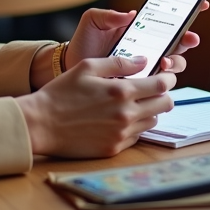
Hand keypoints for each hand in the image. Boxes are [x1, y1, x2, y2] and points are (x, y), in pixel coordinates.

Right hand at [15, 55, 176, 157]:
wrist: (41, 124)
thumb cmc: (61, 92)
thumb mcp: (87, 67)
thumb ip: (118, 62)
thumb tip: (143, 61)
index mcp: (121, 91)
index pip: (162, 85)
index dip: (168, 78)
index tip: (166, 75)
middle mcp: (126, 114)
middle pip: (165, 105)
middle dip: (164, 94)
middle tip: (153, 89)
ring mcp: (121, 134)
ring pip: (153, 121)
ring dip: (149, 110)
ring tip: (132, 103)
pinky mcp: (113, 149)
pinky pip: (136, 137)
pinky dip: (134, 126)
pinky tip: (119, 119)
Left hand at [63, 3, 209, 75]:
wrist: (70, 69)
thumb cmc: (83, 43)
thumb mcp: (92, 22)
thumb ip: (108, 14)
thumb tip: (130, 13)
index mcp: (141, 30)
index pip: (169, 20)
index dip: (188, 11)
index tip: (202, 2)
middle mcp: (149, 49)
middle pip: (179, 45)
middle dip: (187, 40)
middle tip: (185, 39)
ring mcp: (146, 68)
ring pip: (174, 66)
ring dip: (175, 62)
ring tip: (163, 61)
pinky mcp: (140, 85)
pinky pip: (158, 86)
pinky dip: (162, 81)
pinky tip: (155, 78)